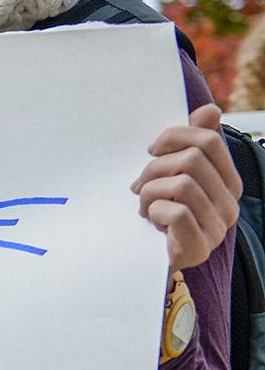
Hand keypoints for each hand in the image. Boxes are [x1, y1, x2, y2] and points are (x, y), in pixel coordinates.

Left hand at [134, 104, 242, 270]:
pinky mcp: (200, 247)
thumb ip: (191, 143)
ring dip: (150, 192)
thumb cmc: (157, 211)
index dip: (173, 137)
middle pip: (192, 159)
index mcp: (228, 182)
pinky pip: (176, 212)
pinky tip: (150, 221)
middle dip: (154, 168)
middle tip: (139, 185)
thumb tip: (211, 110)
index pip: (208, 139)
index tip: (151, 152)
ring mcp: (218, 228)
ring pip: (181, 185)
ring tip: (144, 206)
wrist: (144, 258)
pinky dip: (154, 212)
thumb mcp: (171, 173)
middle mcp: (230, 204)